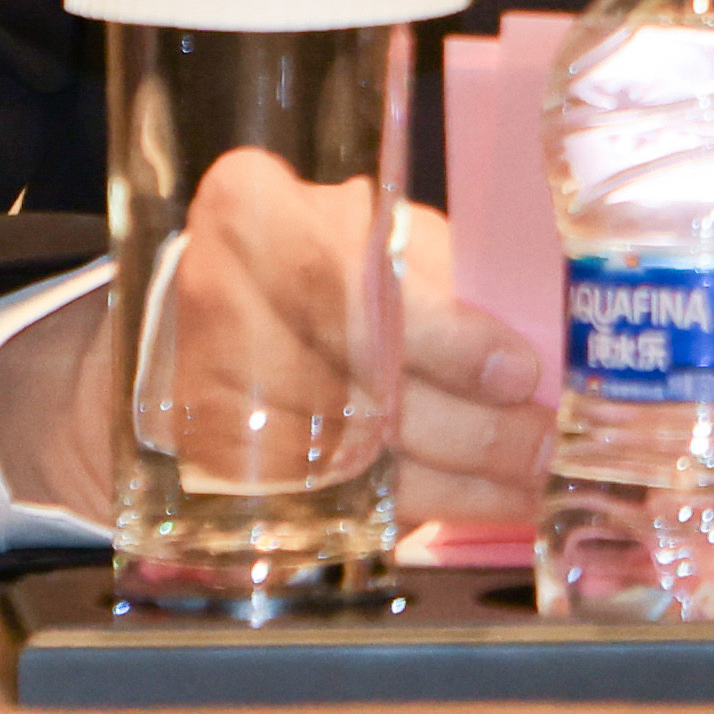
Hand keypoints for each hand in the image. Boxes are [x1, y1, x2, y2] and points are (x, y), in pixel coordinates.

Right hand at [0, 182, 555, 528]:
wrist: (170, 332)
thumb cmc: (295, 269)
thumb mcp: (356, 235)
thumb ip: (431, 269)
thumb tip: (541, 336)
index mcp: (255, 209)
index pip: (352, 278)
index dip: (445, 335)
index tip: (517, 372)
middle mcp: (217, 294)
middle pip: (360, 378)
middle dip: (469, 422)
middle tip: (544, 441)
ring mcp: (203, 389)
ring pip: (354, 448)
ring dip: (457, 475)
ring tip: (532, 480)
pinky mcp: (214, 465)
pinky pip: (332, 494)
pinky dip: (417, 504)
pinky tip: (479, 502)